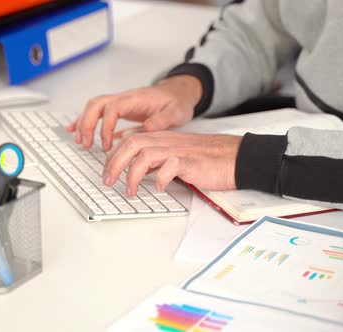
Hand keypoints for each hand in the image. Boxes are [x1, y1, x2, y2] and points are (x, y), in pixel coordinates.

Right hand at [66, 75, 202, 150]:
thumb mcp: (176, 112)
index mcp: (136, 99)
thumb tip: (149, 127)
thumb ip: (162, 120)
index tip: (107, 144)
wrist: (177, 93)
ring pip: (94, 108)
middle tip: (86, 143)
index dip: (106, 126)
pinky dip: (85, 121)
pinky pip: (97, 112)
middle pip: (97, 104)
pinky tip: (75, 130)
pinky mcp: (118, 109)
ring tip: (81, 142)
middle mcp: (124, 98)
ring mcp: (120, 102)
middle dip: (88, 124)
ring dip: (84, 123)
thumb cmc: (175, 102)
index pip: (113, 108)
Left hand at [102, 132, 242, 195]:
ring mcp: (178, 150)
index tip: (107, 173)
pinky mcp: (190, 162)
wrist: (235, 157)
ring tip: (130, 191)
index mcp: (162, 139)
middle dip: (114, 163)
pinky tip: (161, 188)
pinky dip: (161, 179)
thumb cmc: (208, 159)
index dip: (114, 156)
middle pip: (131, 144)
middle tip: (108, 182)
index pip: (129, 141)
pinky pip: (169, 167)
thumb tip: (138, 171)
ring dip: (132, 174)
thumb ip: (158, 160)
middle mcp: (167, 141)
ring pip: (145, 154)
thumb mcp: (177, 155)